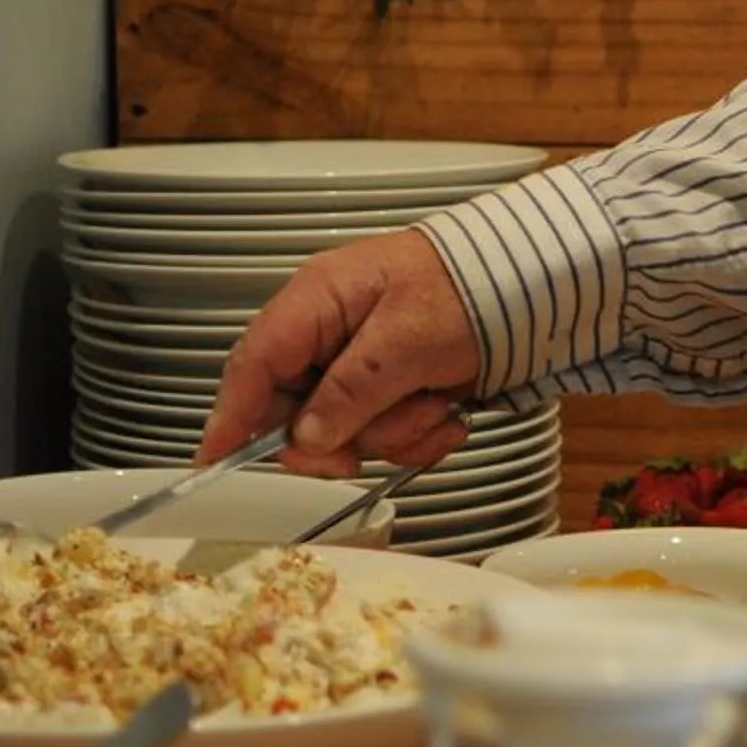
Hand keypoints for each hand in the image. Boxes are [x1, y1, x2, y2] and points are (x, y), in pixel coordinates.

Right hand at [193, 230, 482, 476]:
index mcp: (317, 302)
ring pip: (347, 430)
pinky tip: (452, 412)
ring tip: (437, 404)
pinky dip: (421, 433)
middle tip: (379, 438)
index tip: (212, 462)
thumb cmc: (469, 288)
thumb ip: (352, 389)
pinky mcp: (395, 386)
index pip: (253, 365)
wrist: (534, 284)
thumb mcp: (407, 339)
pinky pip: (387, 432)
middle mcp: (330, 333)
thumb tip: (305, 437)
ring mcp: (362, 362)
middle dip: (346, 435)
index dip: (230, 416)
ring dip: (397, 432)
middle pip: (298, 412)